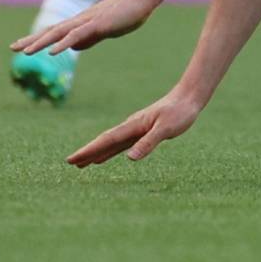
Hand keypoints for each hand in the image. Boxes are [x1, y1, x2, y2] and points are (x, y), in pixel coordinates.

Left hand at [11, 0, 164, 55]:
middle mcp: (80, 21)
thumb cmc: (127, 12)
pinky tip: (53, 51)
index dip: (37, 39)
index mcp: (82, 23)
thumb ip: (89, 38)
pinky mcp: (98, 24)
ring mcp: (88, 21)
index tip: (20, 46)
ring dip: (41, 42)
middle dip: (31, 40)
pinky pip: (78, 35)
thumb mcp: (105, 30)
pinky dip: (63, 43)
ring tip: (25, 52)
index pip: (54, 32)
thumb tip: (72, 47)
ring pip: (60, 33)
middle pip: (51, 31)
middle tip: (12, 48)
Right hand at [67, 88, 203, 166]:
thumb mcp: (166, 129)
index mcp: (133, 126)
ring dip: (96, 153)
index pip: (107, 140)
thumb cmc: (179, 112)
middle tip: (71, 163)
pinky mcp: (142, 131)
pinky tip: (104, 157)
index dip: (89, 150)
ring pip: (111, 144)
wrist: (189, 97)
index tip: (72, 159)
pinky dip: (110, 151)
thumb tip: (129, 159)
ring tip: (82, 163)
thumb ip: (148, 143)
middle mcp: (131, 127)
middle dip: (88, 152)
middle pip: (105, 142)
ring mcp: (136, 129)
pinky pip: (121, 143)